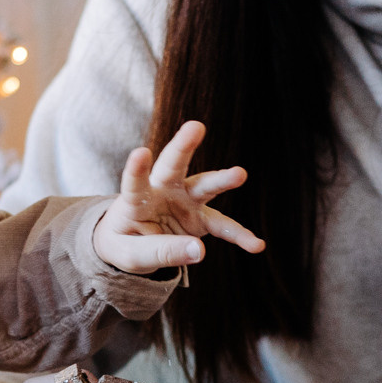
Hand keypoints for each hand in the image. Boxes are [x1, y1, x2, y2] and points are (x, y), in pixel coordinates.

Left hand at [90, 120, 264, 272]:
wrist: (133, 245)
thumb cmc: (125, 244)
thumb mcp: (132, 255)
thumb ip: (162, 252)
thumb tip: (201, 251)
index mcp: (135, 201)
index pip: (135, 183)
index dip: (136, 169)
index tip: (141, 152)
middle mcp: (162, 192)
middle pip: (173, 166)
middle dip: (184, 146)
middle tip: (196, 126)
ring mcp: (184, 201)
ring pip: (204, 186)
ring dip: (221, 180)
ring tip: (240, 174)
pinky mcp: (200, 216)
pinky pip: (222, 226)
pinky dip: (238, 236)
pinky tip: (256, 245)